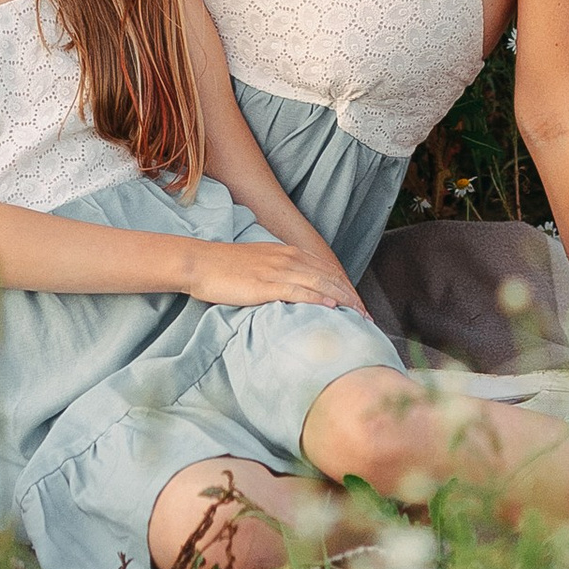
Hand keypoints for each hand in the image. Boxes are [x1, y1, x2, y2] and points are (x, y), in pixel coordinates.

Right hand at [189, 239, 371, 317]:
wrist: (200, 263)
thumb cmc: (225, 267)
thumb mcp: (260, 264)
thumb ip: (280, 273)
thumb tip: (295, 290)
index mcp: (288, 253)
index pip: (326, 269)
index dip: (346, 287)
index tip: (359, 304)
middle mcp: (287, 258)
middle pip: (329, 276)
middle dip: (351, 297)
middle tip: (367, 316)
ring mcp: (277, 270)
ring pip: (319, 283)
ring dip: (343, 300)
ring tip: (359, 316)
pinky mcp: (264, 284)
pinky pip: (297, 291)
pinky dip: (318, 298)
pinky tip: (332, 308)